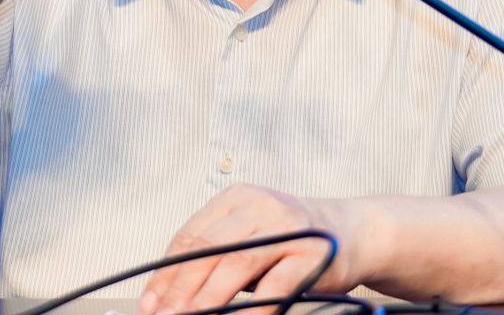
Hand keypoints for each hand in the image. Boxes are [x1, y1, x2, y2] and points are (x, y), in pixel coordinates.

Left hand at [140, 185, 368, 314]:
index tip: (151, 302)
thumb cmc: (294, 239)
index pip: (189, 235)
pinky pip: (276, 285)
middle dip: (180, 289)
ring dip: (208, 299)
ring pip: (236, 264)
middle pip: (207, 249)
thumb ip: (215, 255)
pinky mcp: (311, 254)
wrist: (352, 231)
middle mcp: (260, 206)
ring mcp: (288, 228)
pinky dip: (255, 309)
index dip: (166, 273)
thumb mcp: (250, 234)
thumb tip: (170, 296)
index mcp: (237, 198)